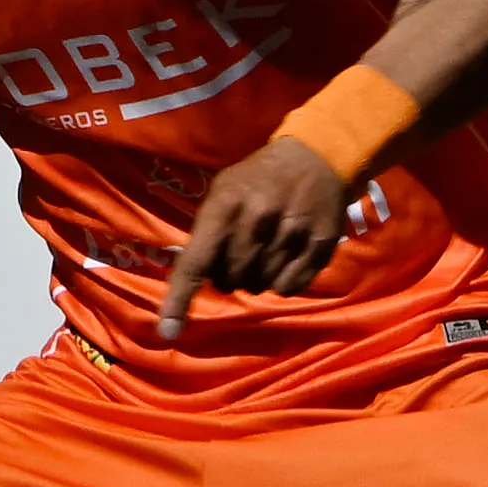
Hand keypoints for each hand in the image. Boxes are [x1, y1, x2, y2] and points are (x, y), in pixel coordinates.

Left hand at [155, 135, 354, 341]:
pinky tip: (286, 257)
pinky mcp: (320, 244)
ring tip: (267, 250)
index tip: (168, 331)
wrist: (316, 155)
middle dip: (231, 274)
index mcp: (225, 204)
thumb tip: (196, 282)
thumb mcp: (224, 191)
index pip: (196, 261)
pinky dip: (282, 281)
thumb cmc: (258, 179)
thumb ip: (208, 233)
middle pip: (231, 280)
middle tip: (242, 252)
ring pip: (261, 285)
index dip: (180, 299)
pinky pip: (288, 287)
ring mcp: (291, 232)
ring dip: (258, 277)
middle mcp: (257, 219)